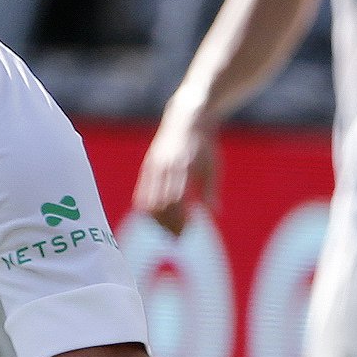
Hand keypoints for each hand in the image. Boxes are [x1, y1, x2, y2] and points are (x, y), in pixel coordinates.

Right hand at [132, 111, 219, 232]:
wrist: (186, 120)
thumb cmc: (204, 145)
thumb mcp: (212, 166)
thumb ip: (211, 190)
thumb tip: (215, 213)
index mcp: (183, 166)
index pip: (176, 200)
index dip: (180, 218)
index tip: (190, 227)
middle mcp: (165, 167)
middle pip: (160, 205)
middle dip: (168, 224)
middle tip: (180, 236)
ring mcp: (154, 167)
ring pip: (148, 202)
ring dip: (157, 220)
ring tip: (168, 230)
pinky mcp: (147, 167)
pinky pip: (142, 194)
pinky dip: (148, 209)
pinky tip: (158, 218)